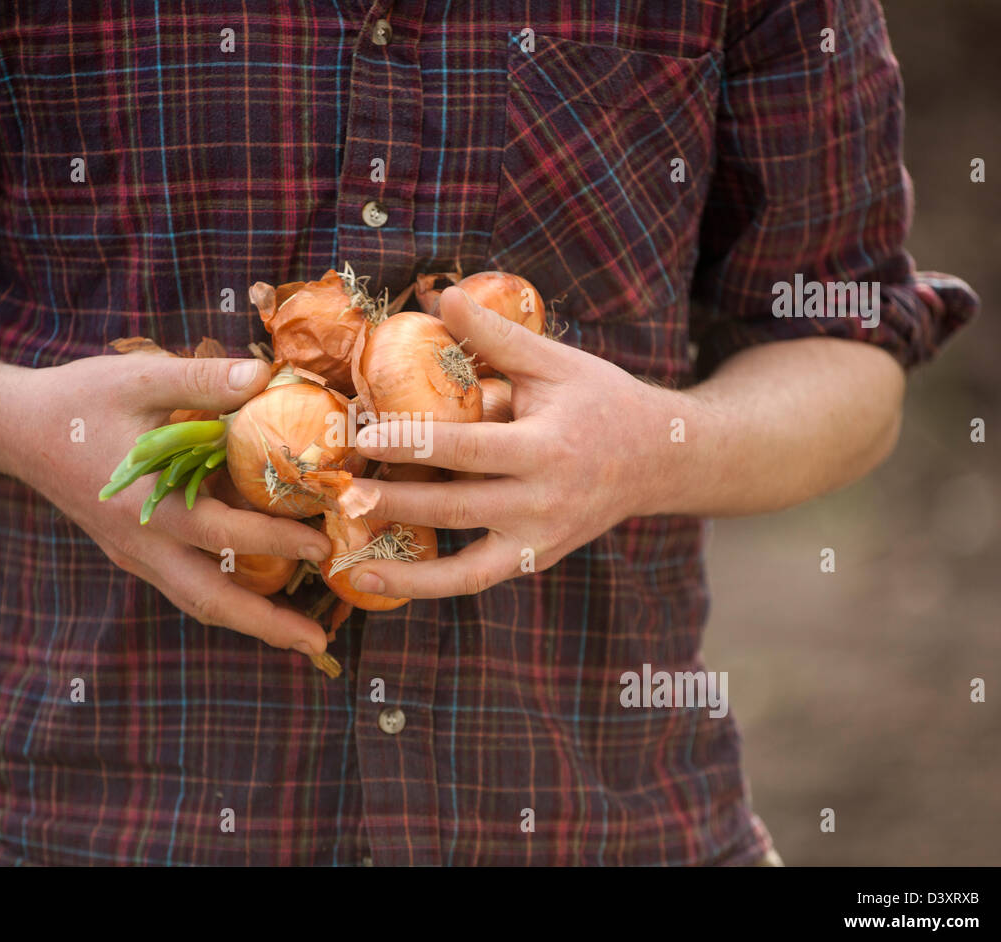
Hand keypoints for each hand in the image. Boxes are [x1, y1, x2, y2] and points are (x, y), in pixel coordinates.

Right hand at [0, 351, 333, 657]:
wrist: (15, 430)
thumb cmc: (79, 401)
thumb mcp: (141, 378)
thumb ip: (204, 381)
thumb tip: (265, 374)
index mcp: (148, 505)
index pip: (225, 534)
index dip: (277, 540)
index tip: (323, 542)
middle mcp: (143, 545)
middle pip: (212, 602)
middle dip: (268, 627)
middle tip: (319, 644)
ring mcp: (135, 555)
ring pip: (198, 602)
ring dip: (250, 621)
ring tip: (300, 634)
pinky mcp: (132, 553)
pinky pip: (185, 586)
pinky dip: (226, 597)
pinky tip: (259, 593)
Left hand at [344, 286, 687, 598]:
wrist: (660, 459)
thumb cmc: (601, 401)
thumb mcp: (555, 362)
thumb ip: (496, 336)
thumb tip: (442, 295)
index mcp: (547, 448)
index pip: (469, 449)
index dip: (415, 444)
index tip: (367, 437)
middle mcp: (543, 503)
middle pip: (456, 507)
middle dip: (395, 501)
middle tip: (340, 491)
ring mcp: (539, 540)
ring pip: (463, 566)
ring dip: (404, 567)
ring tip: (349, 560)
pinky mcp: (533, 559)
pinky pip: (473, 580)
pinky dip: (426, 586)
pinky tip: (376, 578)